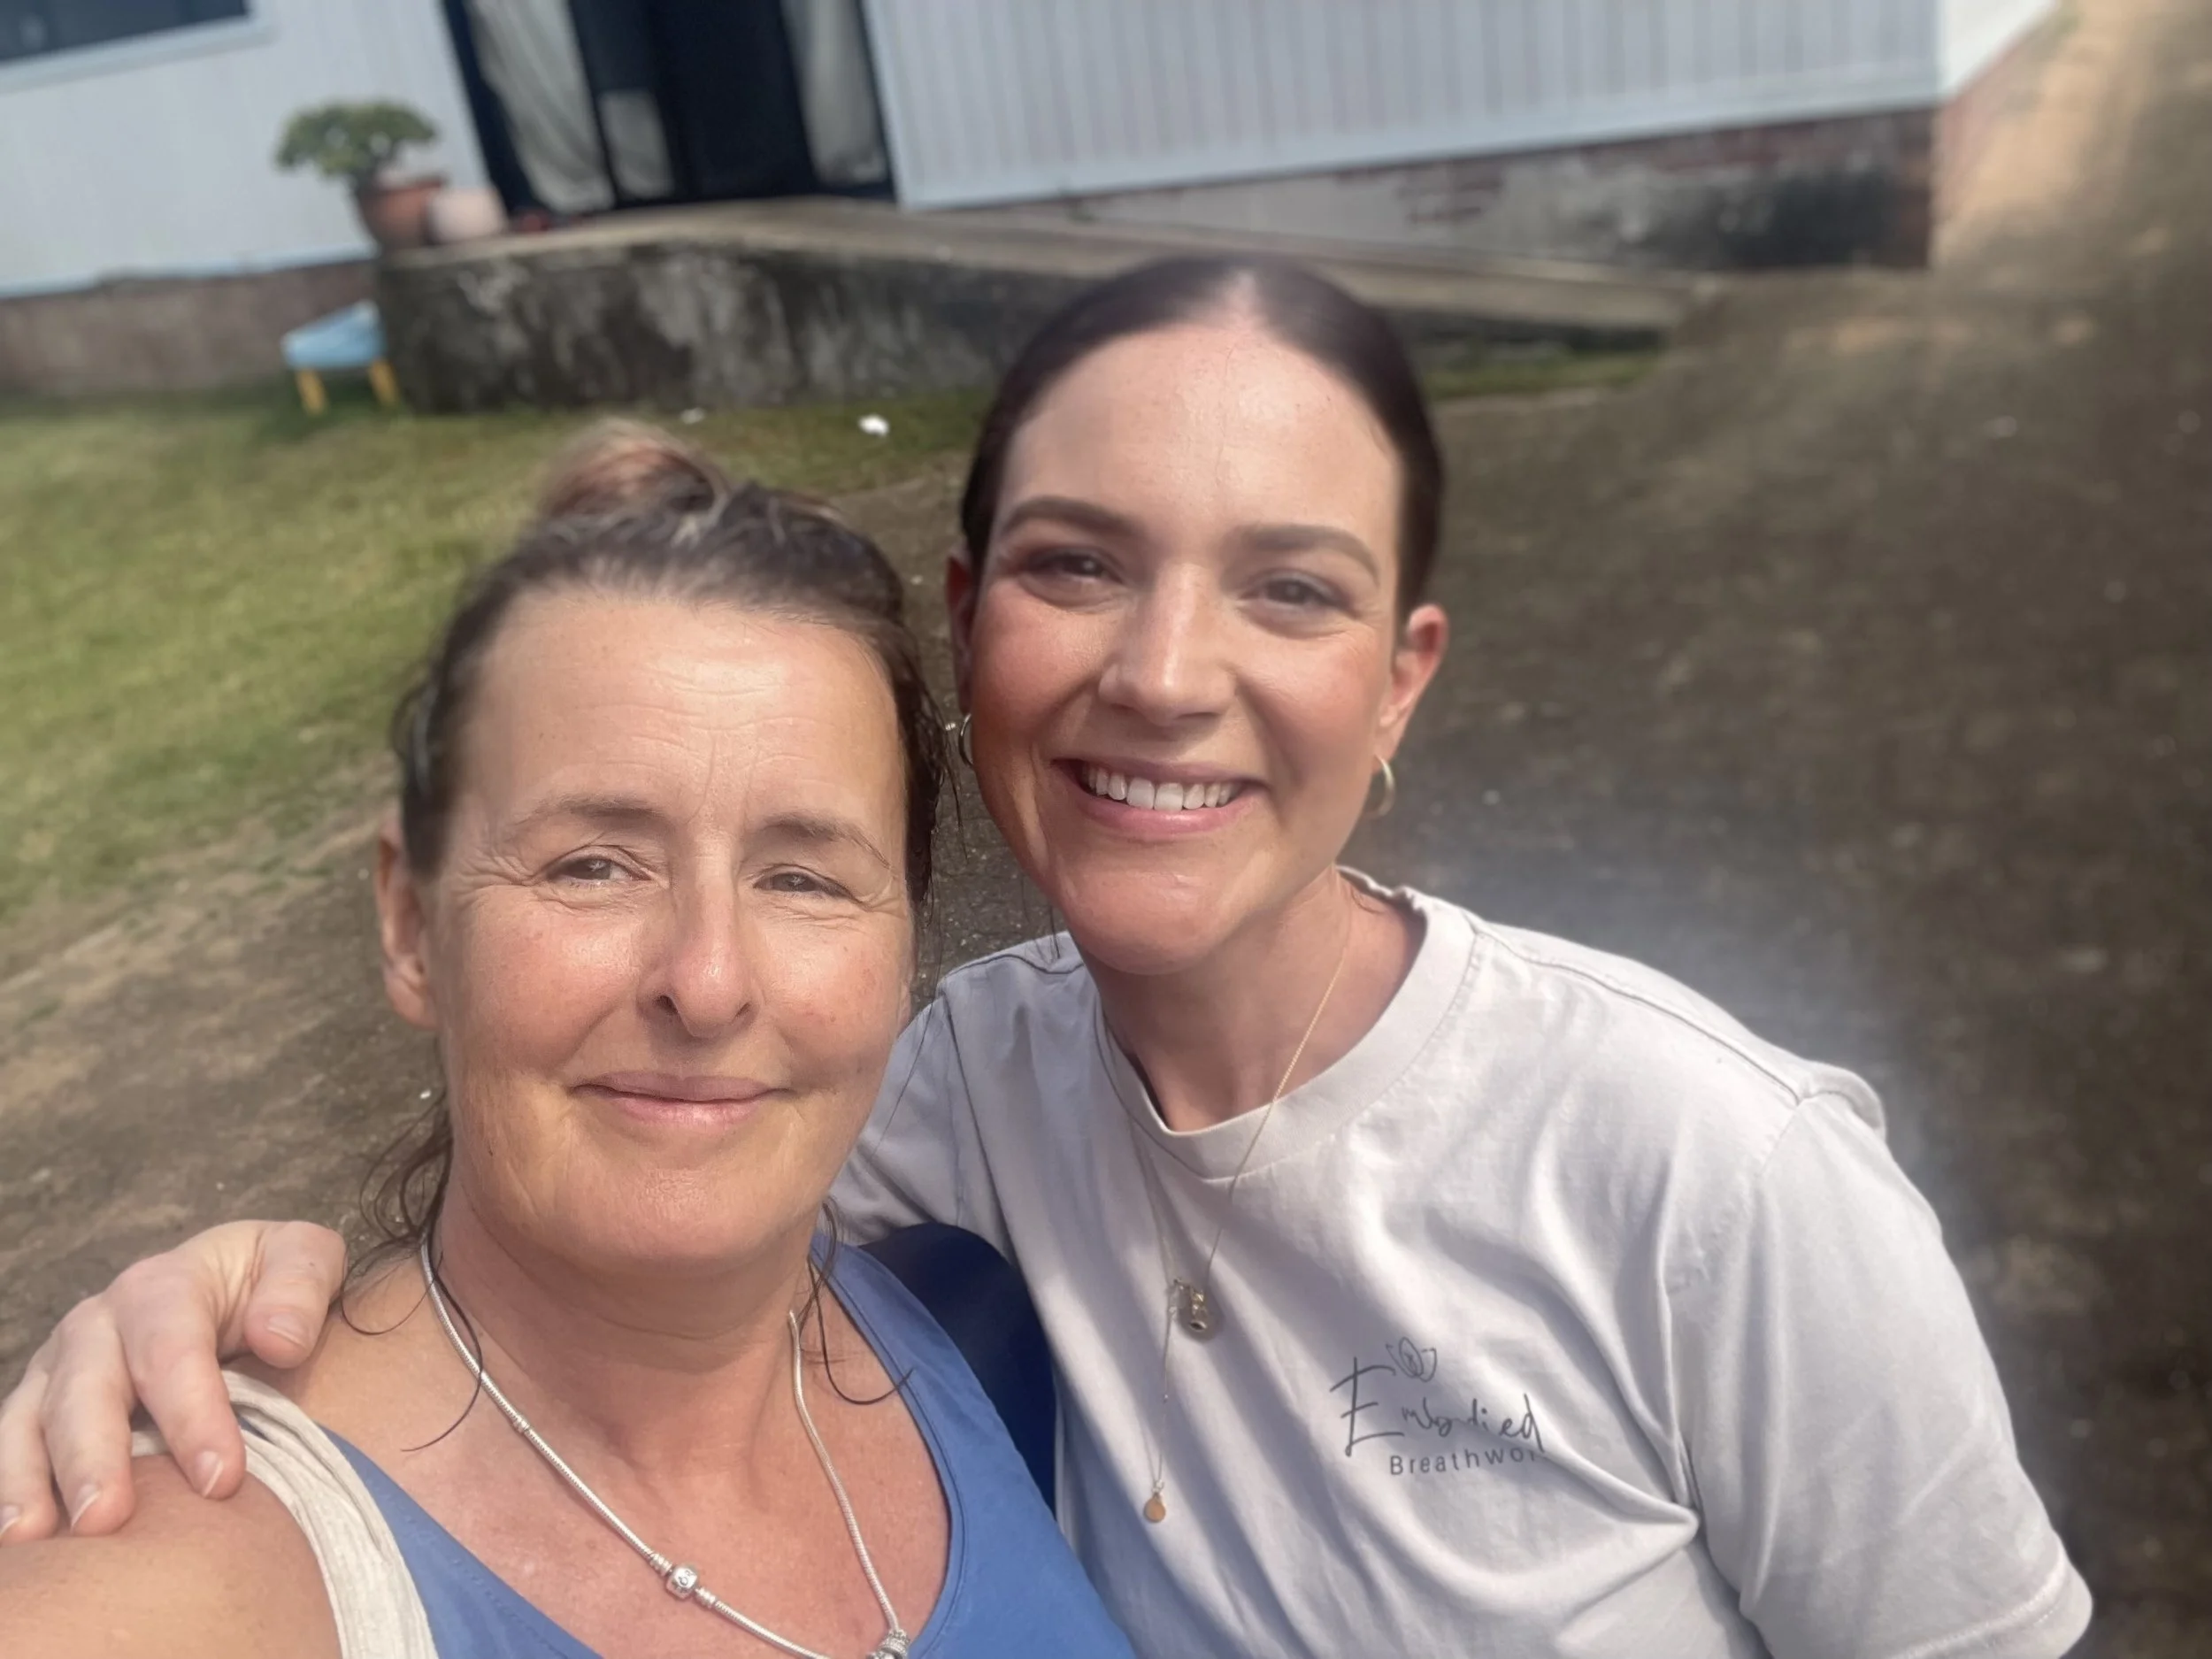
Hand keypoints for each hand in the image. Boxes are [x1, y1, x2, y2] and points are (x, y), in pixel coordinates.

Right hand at [0, 1220, 345, 1541]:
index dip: (193, 1413)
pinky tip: (26, 1541)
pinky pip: (14, 1448)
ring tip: (43, 1537)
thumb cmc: (275, 1285)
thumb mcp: (306, 1258)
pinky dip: (13, 1490)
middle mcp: (99, 1325)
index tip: (222, 1479)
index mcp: (165, 1286)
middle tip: (108, 1519)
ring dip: (36, 1480)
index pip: (171, 1349)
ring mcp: (61, 1368)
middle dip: (94, 1455)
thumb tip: (279, 1339)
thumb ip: (301, 1286)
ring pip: (34, 1421)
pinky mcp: (41, 1409)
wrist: (236, 1287)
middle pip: (88, 1388)